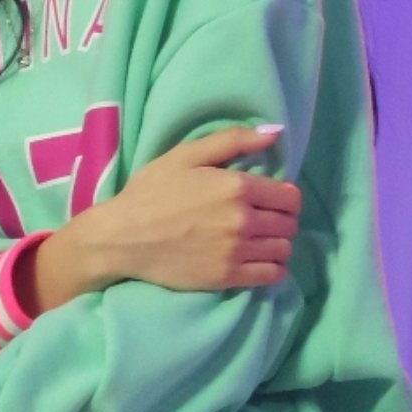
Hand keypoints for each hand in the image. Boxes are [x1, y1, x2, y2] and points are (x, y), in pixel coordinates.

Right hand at [14, 125, 301, 315]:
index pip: (290, 196)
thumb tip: (275, 133)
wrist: (121, 237)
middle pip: (289, 223)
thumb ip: (232, 140)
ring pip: (283, 250)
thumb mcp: (186, 155)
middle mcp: (242, 220)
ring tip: (262, 241)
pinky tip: (260, 261)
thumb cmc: (151, 191)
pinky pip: (272, 276)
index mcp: (237, 187)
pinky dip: (273, 269)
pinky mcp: (227, 277)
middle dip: (283, 219)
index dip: (285, 196)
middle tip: (266, 219)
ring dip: (278, 244)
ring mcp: (236, 251)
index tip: (273, 199)